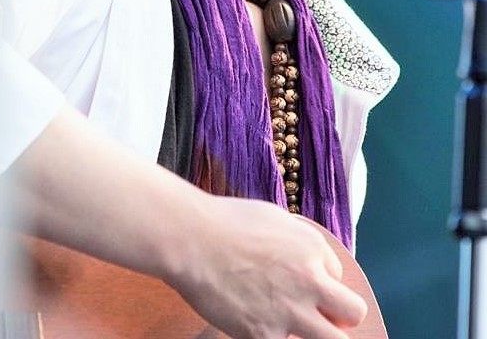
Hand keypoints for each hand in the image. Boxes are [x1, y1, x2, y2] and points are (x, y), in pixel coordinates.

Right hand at [167, 196, 366, 338]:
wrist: (192, 240)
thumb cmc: (225, 221)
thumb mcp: (273, 218)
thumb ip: (297, 242)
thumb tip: (307, 259)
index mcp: (312, 247)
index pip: (337, 276)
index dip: (319, 281)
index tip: (299, 282)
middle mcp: (309, 280)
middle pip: (352, 313)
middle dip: (340, 317)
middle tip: (321, 317)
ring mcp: (289, 312)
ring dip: (319, 334)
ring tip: (293, 323)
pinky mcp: (264, 336)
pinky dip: (273, 337)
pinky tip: (257, 324)